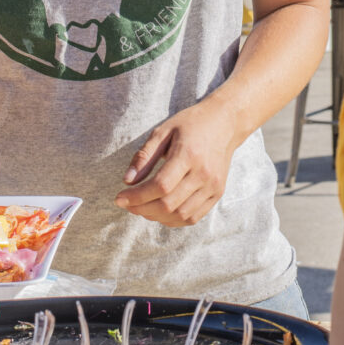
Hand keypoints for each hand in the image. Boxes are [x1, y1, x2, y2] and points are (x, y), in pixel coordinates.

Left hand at [116, 101, 238, 227]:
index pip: (160, 186)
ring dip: (156, 217)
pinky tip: (160, 212)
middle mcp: (203, 174)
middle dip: (141, 208)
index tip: (119, 198)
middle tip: (127, 204)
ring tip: (141, 208)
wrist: (224, 123)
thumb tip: (127, 182)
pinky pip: (193, 217)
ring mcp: (213, 186)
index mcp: (188, 155)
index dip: (136, 197)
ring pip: (180, 215)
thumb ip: (144, 156)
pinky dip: (173, 220)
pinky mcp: (217, 193)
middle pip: (168, 204)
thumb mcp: (163, 131)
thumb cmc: (190, 124)